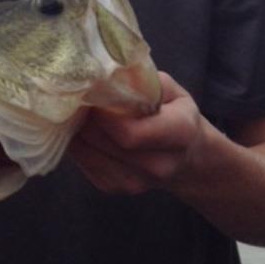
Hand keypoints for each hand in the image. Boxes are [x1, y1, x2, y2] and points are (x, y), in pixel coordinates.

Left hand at [68, 72, 205, 195]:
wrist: (187, 154)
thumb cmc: (174, 112)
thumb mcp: (168, 88)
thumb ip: (140, 82)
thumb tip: (102, 75)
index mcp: (180, 132)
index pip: (130, 132)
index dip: (102, 115)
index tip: (90, 95)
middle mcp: (160, 165)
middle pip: (105, 143)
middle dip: (86, 120)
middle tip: (77, 99)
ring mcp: (138, 182)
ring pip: (89, 155)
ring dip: (79, 132)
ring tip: (80, 113)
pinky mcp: (116, 188)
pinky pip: (85, 164)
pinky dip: (79, 145)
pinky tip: (85, 131)